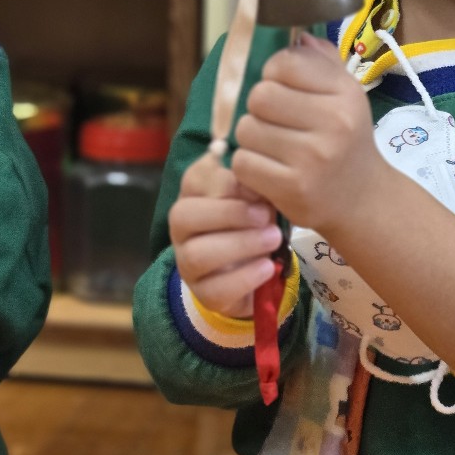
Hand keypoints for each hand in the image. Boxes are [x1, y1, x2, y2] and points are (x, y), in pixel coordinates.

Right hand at [168, 154, 282, 317]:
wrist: (256, 270)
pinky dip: (245, 277)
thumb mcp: (254, 197)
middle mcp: (181, 229)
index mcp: (192, 196)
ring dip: (240, 244)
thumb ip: (248, 181)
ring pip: (197, 255)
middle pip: (183, 216)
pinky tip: (268, 267)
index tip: (258, 188)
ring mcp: (187, 263)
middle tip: (265, 216)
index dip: (224, 181)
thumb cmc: (253, 222)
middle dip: (228, 214)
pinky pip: (215, 289)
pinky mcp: (203, 293)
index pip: (192, 180)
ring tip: (273, 239)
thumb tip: (238, 160)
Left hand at [232, 33, 382, 235]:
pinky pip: (243, 162)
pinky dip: (249, 167)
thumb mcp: (345, 95)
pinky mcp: (293, 188)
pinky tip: (269, 169)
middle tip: (276, 122)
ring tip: (274, 148)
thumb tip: (295, 36)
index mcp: (345, 93)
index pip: (285, 63)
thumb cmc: (345, 140)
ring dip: (252, 138)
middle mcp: (334, 122)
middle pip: (260, 95)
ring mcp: (313, 158)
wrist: (362, 199)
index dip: (274, 74)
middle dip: (260, 109)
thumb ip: (321, 61)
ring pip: (246, 129)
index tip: (285, 90)